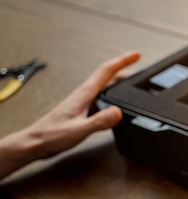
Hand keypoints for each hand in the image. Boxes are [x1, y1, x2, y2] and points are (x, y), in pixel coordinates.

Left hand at [0, 51, 140, 179]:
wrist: (35, 143)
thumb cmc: (52, 135)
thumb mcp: (79, 129)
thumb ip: (100, 121)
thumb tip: (118, 112)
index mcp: (84, 94)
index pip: (107, 71)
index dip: (123, 61)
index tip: (136, 55)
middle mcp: (84, 95)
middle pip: (109, 76)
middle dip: (125, 69)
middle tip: (141, 69)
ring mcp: (83, 102)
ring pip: (106, 87)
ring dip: (120, 82)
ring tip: (133, 83)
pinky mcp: (82, 111)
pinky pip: (102, 99)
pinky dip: (114, 97)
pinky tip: (117, 104)